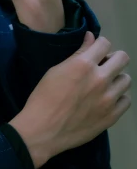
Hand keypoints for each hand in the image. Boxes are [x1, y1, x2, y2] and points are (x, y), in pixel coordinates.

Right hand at [9, 32, 131, 167]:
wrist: (43, 130)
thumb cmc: (43, 97)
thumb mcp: (56, 71)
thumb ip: (77, 54)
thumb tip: (91, 37)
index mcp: (84, 65)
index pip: (105, 43)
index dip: (99, 45)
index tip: (95, 51)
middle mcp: (100, 79)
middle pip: (122, 58)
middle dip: (112, 59)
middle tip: (102, 67)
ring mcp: (108, 99)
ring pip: (126, 79)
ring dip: (116, 79)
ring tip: (104, 85)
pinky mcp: (112, 116)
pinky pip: (126, 100)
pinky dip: (118, 98)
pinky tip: (107, 100)